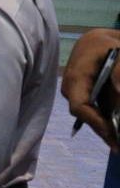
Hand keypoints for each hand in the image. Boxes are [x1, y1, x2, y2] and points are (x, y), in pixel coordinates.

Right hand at [61, 28, 119, 151]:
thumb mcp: (118, 54)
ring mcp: (77, 94)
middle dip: (104, 131)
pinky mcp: (84, 96)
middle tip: (119, 147)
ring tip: (119, 141)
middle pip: (86, 116)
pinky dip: (107, 120)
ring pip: (90, 116)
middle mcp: (71, 89)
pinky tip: (117, 130)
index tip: (114, 134)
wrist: (97, 40)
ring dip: (106, 128)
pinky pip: (94, 111)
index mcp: (76, 78)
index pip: (79, 106)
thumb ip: (119, 74)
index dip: (96, 122)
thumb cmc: (107, 44)